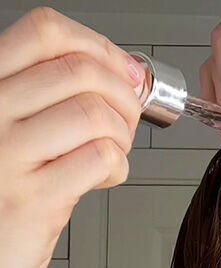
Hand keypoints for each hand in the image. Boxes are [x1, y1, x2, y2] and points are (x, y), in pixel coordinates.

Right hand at [0, 8, 143, 267]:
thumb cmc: (7, 186)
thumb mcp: (18, 124)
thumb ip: (58, 94)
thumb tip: (125, 69)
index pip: (45, 32)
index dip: (100, 47)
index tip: (123, 72)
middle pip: (81, 71)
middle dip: (124, 96)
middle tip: (126, 121)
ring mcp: (6, 155)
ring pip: (94, 112)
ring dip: (122, 133)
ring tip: (112, 151)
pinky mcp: (31, 198)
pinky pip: (100, 157)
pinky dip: (117, 166)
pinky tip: (102, 177)